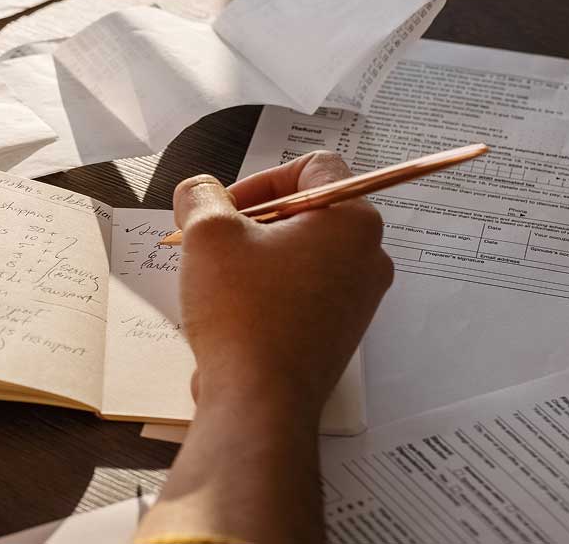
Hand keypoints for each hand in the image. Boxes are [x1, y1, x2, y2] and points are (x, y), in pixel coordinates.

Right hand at [173, 151, 393, 419]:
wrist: (260, 402)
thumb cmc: (242, 311)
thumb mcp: (207, 233)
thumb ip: (201, 195)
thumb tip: (200, 191)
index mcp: (352, 221)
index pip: (314, 166)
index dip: (262, 177)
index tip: (228, 207)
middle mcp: (369, 257)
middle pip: (309, 209)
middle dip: (255, 218)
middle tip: (214, 240)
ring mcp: (360, 299)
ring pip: (304, 251)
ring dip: (259, 252)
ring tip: (219, 276)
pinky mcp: (341, 332)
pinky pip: (305, 289)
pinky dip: (271, 286)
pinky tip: (234, 309)